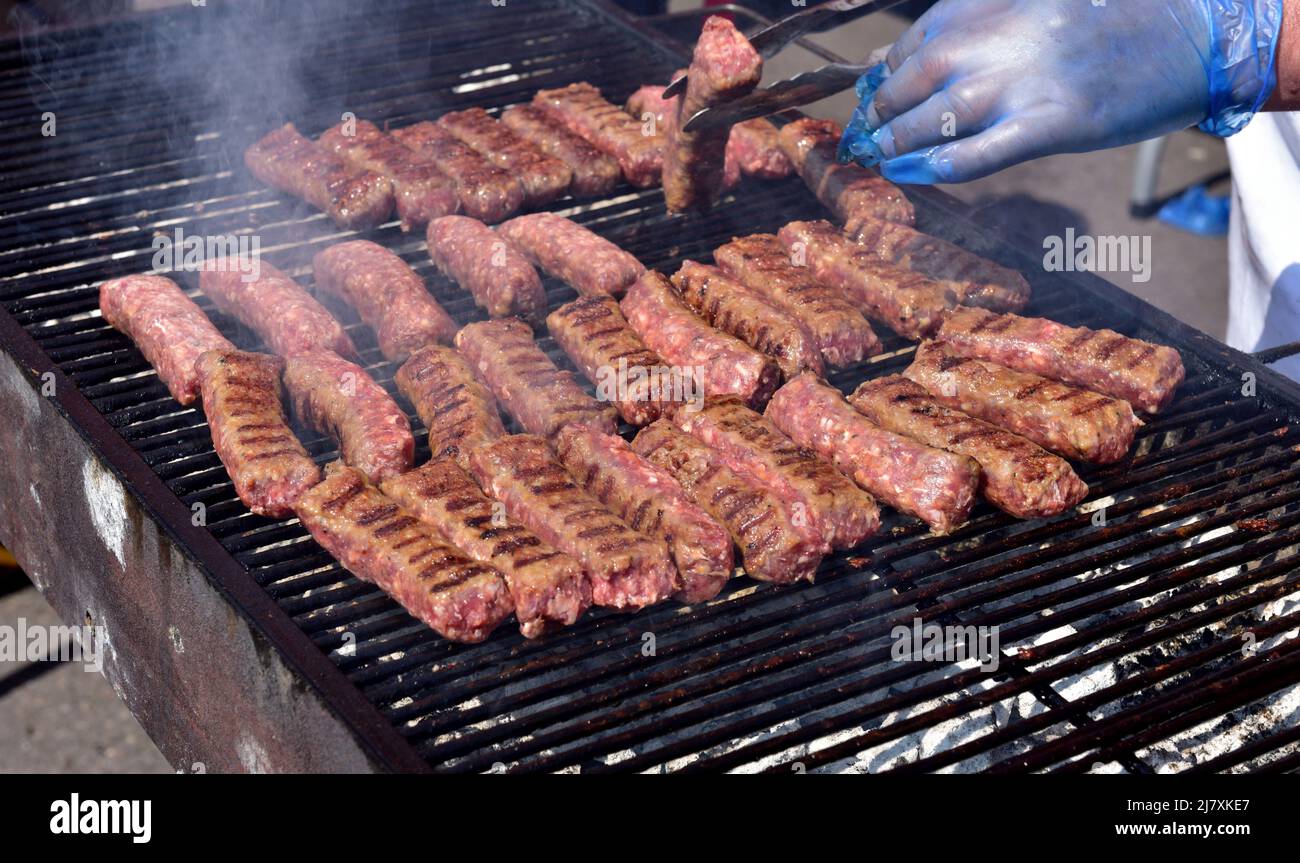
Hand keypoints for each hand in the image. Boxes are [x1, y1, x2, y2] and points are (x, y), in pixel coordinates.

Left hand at [841, 0, 1283, 183]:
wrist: (1187, 33)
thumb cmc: (1102, 25)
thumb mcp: (1024, 11)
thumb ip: (963, 32)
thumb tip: (889, 65)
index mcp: (985, 6)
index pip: (909, 48)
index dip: (880, 82)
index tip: (868, 105)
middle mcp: (995, 40)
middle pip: (911, 84)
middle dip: (879, 116)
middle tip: (864, 141)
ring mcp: (1022, 83)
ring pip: (934, 119)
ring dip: (898, 143)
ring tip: (878, 159)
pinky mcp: (1052, 124)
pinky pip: (981, 152)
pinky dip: (941, 165)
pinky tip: (915, 174)